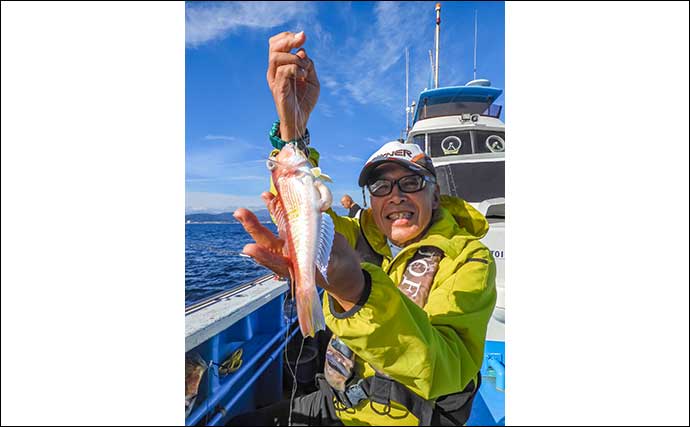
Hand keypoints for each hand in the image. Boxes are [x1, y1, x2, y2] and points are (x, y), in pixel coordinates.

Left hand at [235, 193, 364, 310]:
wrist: (344, 267)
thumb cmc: (338, 272)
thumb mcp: (334, 268)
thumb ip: (325, 260)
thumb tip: (317, 248)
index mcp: (294, 267)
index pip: (275, 262)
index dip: (263, 256)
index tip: (249, 249)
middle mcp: (289, 253)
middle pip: (267, 241)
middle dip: (253, 227)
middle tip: (239, 213)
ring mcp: (292, 241)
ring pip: (273, 227)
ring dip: (263, 214)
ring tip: (254, 200)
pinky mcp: (298, 230)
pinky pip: (285, 217)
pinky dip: (277, 207)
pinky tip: (269, 197)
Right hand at [267, 31, 319, 140]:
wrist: (301, 120)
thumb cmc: (304, 100)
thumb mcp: (312, 79)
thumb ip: (308, 64)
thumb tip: (303, 51)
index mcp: (281, 66)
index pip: (276, 44)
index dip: (287, 37)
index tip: (302, 38)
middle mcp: (275, 71)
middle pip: (274, 47)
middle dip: (289, 40)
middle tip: (302, 41)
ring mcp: (275, 80)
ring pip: (277, 58)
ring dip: (295, 58)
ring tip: (305, 68)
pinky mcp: (278, 89)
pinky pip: (283, 71)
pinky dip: (296, 69)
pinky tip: (303, 76)